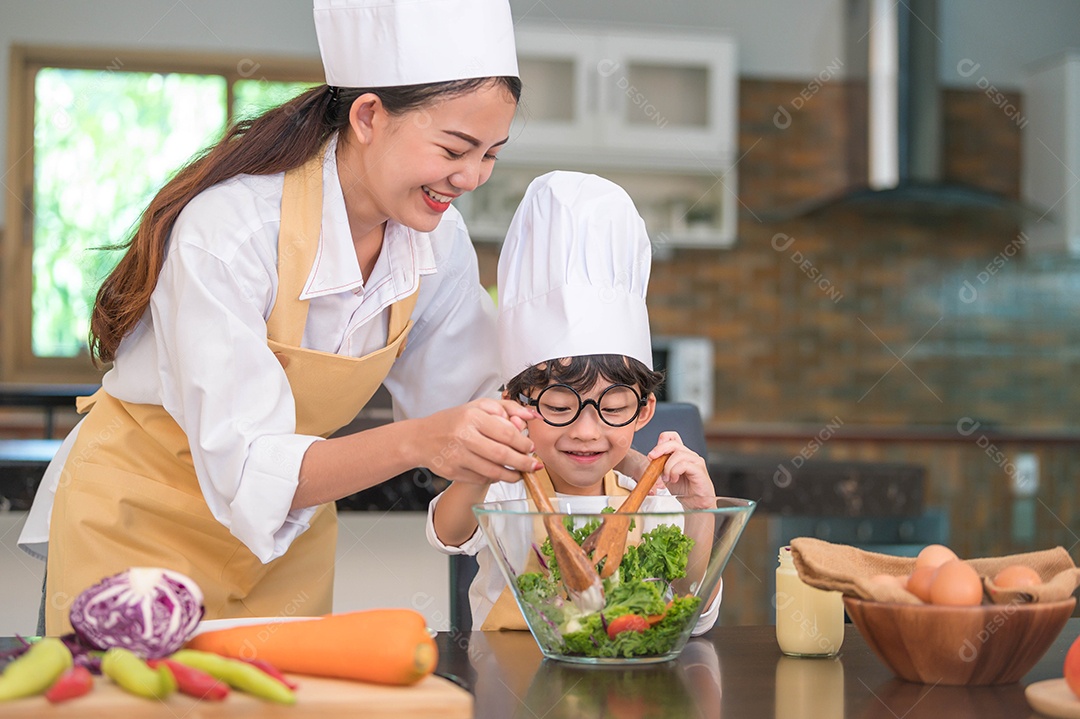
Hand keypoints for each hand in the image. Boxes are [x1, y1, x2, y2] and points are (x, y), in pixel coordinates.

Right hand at [415, 398, 539, 484]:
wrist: (421, 438)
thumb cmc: (454, 421)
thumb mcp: (479, 406)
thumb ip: (507, 407)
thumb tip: (532, 415)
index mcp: (472, 417)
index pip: (506, 433)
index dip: (523, 443)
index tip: (532, 447)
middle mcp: (464, 437)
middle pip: (502, 454)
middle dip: (523, 462)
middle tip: (533, 465)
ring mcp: (457, 456)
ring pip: (493, 471)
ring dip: (512, 475)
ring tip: (521, 473)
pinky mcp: (453, 472)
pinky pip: (481, 479)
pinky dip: (494, 478)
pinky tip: (500, 473)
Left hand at [647, 431, 714, 505]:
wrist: (695, 504)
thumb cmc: (684, 491)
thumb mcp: (666, 476)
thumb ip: (660, 466)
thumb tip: (651, 458)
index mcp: (681, 455)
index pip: (672, 437)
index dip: (661, 441)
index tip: (652, 454)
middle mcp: (689, 455)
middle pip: (673, 443)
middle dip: (660, 449)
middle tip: (652, 459)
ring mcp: (696, 461)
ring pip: (678, 454)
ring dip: (668, 466)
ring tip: (667, 478)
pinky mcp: (699, 469)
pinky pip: (684, 464)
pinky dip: (675, 471)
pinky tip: (674, 479)